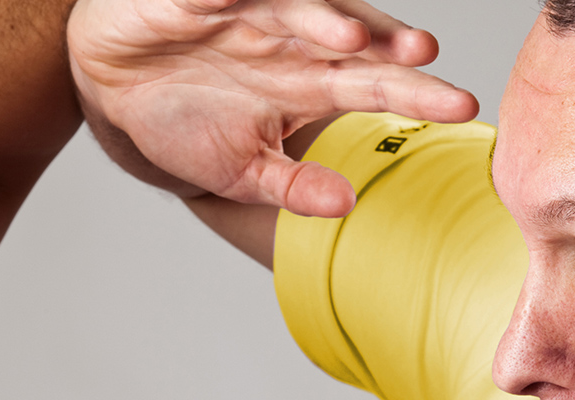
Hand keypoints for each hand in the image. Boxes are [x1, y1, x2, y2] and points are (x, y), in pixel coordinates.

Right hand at [68, 0, 478, 216]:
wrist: (113, 86)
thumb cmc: (186, 124)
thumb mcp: (242, 172)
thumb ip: (294, 188)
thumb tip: (346, 204)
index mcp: (309, 82)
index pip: (376, 85)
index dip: (418, 93)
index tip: (461, 107)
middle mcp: (290, 39)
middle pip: (350, 37)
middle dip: (386, 44)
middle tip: (424, 55)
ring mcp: (247, 11)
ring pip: (295, 5)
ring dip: (322, 15)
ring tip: (347, 35)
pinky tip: (241, 1)